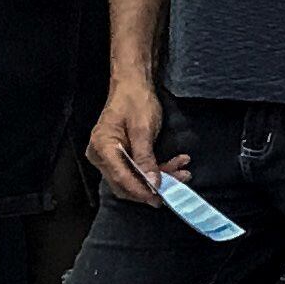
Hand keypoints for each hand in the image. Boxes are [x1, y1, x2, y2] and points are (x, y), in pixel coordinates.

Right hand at [87, 79, 182, 208]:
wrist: (134, 85)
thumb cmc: (135, 101)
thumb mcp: (143, 128)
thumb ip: (145, 157)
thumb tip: (151, 182)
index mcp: (102, 147)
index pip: (120, 177)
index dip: (141, 190)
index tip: (160, 198)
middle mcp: (101, 155)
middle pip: (126, 183)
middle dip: (153, 186)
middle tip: (178, 186)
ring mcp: (111, 157)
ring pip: (135, 178)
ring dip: (160, 177)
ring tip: (183, 172)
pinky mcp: (121, 157)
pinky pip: (138, 170)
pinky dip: (157, 169)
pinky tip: (176, 164)